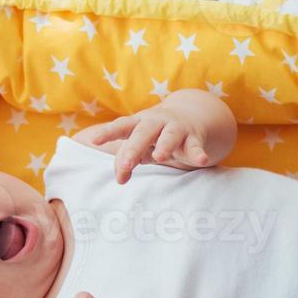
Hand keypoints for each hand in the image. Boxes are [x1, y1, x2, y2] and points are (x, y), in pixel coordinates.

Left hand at [77, 101, 214, 183]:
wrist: (192, 117)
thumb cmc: (157, 136)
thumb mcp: (141, 146)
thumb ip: (126, 159)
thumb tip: (120, 179)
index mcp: (139, 123)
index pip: (121, 126)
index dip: (108, 133)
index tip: (94, 140)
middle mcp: (156, 122)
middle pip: (143, 133)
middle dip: (134, 148)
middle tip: (125, 165)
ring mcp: (176, 128)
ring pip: (170, 135)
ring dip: (165, 144)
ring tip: (160, 156)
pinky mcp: (194, 138)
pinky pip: (196, 146)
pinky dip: (198, 153)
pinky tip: (202, 160)